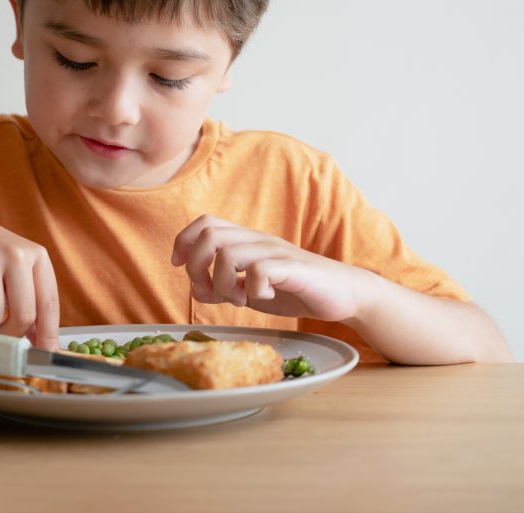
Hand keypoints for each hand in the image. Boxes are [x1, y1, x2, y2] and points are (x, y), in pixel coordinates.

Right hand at [0, 209, 59, 349]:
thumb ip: (32, 303)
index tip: (47, 354)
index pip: (49, 303)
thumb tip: (43, 345)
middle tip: (0, 328)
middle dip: (10, 332)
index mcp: (36, 255)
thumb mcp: (17, 270)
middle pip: (23, 316)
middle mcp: (15, 254)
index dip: (48, 335)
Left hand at [171, 214, 369, 322]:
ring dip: (224, 284)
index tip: (180, 266)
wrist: (343, 294)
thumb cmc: (296, 290)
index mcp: (246, 241)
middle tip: (210, 292)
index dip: (184, 241)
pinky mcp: (293, 267)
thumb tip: (198, 290)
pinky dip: (252, 289)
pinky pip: (259, 271)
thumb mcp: (252, 290)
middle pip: (209, 235)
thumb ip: (225, 287)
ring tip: (239, 299)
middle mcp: (258, 240)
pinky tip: (263, 297)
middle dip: (197, 267)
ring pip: (228, 255)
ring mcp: (276, 251)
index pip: (205, 223)